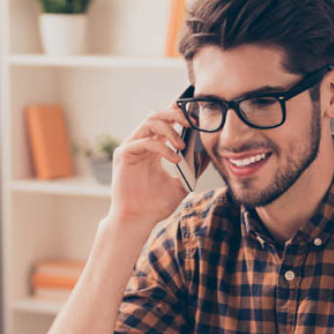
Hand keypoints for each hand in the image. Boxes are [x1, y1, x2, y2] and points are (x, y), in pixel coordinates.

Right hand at [108, 101, 192, 230]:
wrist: (138, 220)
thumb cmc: (155, 205)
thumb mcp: (181, 184)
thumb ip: (193, 169)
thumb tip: (209, 154)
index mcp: (153, 148)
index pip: (165, 121)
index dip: (178, 113)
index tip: (195, 116)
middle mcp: (141, 144)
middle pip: (156, 115)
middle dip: (175, 114)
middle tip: (191, 123)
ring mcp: (131, 148)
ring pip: (150, 122)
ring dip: (169, 130)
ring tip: (182, 146)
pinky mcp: (124, 154)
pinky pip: (145, 141)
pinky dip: (162, 148)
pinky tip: (174, 159)